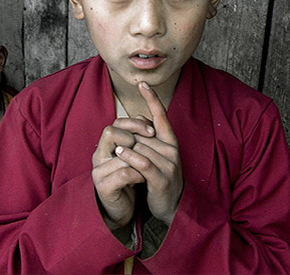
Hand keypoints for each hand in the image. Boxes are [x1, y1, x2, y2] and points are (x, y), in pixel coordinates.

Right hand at [92, 115, 154, 229]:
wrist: (124, 210)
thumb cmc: (130, 181)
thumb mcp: (134, 157)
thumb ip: (136, 138)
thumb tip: (146, 117)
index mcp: (106, 146)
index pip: (116, 123)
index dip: (135, 123)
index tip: (152, 131)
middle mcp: (99, 155)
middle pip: (110, 132)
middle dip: (133, 137)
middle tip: (147, 149)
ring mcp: (98, 171)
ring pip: (121, 153)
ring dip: (139, 158)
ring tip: (148, 167)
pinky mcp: (103, 187)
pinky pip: (123, 173)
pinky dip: (138, 174)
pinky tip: (144, 178)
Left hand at [114, 82, 182, 225]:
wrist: (172, 207)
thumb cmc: (160, 177)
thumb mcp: (157, 155)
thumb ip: (149, 137)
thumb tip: (137, 118)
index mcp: (170, 141)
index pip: (161, 115)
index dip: (152, 99)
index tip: (143, 83)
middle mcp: (172, 150)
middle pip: (143, 133)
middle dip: (129, 138)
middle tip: (119, 148)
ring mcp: (168, 164)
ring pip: (141, 147)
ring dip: (126, 148)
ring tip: (116, 152)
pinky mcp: (161, 178)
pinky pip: (143, 163)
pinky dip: (130, 157)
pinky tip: (120, 154)